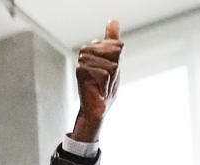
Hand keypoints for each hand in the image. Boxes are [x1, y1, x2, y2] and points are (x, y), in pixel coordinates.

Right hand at [72, 20, 122, 142]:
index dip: (118, 62)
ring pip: (111, 65)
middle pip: (115, 53)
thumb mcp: (114, 63)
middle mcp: (87, 50)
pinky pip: (105, 73)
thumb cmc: (106, 87)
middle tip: (106, 81)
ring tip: (102, 85)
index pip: (118, 45)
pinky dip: (106, 85)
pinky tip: (99, 90)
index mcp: (95, 46)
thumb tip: (113, 21)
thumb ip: (113, 42)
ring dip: (111, 80)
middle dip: (115, 70)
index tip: (111, 73)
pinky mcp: (80, 70)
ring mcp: (82, 59)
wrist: (97, 108)